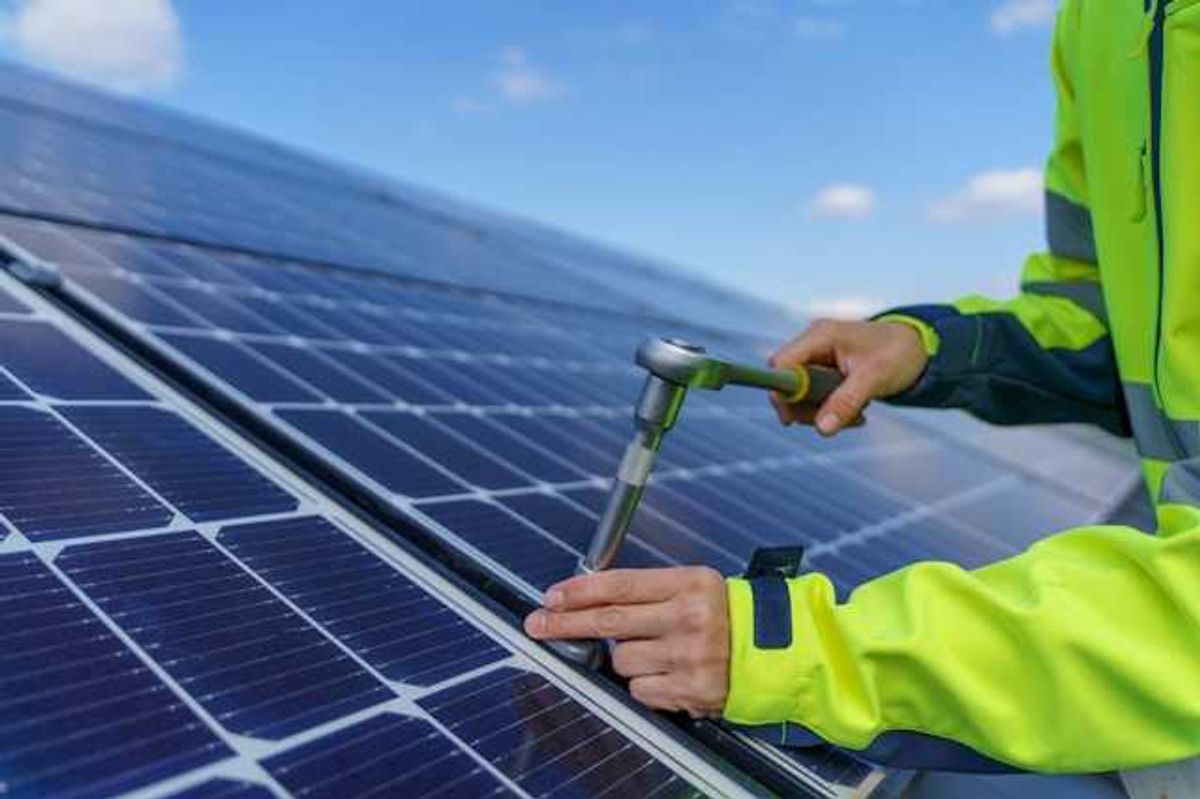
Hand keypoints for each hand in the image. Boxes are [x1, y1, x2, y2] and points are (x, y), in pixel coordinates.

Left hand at [524, 567, 728, 718]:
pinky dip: (644, 684)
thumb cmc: (726, 615)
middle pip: (609, 621)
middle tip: (538, 623)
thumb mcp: (694, 585)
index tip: (552, 596)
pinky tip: (667, 673)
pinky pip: (640, 690)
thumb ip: (647, 590)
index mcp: (688, 584)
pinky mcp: (690, 690)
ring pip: (622, 661)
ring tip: (655, 651)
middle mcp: (688, 618)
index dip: (580, 591)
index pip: (620, 585)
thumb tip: (588, 599)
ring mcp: (689, 657)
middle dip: (566, 623)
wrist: (773, 652)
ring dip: (625, 658)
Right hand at [769, 318, 927, 434]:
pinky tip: (856, 412)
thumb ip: (845, 402)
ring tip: (856, 417)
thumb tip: (822, 429)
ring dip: (822, 413)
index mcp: (820, 336)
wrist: (918, 349)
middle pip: (787, 384)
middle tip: (832, 422)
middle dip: (807, 408)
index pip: (781, 364)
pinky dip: (832, 410)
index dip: (783, 392)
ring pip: (800, 395)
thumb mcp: (874, 378)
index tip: (792, 419)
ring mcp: (818, 358)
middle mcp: (814, 344)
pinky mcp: (825, 371)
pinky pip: (815, 397)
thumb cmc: (898, 353)